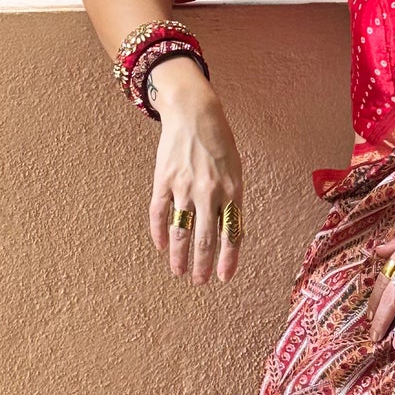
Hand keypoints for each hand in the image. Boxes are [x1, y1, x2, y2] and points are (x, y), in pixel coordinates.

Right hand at [146, 62, 244, 285]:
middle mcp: (209, 192)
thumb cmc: (219, 143)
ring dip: (179, 255)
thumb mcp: (235, 171)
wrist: (194, 112)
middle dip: (203, 265)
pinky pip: (159, 212)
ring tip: (179, 272)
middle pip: (205, 238)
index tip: (224, 278)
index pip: (231, 233)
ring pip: (181, 230)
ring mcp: (184, 187)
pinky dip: (159, 232)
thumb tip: (230, 233)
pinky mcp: (163, 180)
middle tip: (200, 282)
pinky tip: (160, 246)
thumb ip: (232, 201)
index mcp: (232, 191)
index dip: (228, 258)